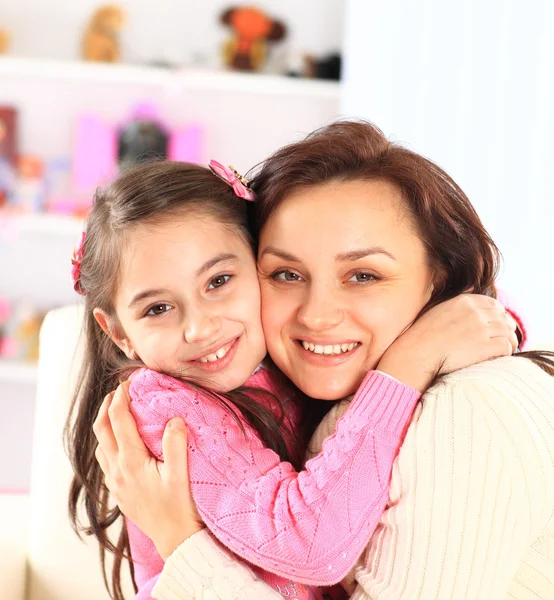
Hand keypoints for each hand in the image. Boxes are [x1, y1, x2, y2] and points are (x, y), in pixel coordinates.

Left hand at [93, 381, 204, 559]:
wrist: (176, 540)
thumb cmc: (181, 508)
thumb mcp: (181, 475)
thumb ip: (175, 444)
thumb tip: (173, 418)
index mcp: (131, 462)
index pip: (119, 420)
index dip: (120, 397)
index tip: (129, 382)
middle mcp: (117, 470)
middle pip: (101, 429)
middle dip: (107, 405)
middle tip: (120, 390)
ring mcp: (115, 482)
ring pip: (100, 445)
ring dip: (105, 423)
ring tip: (118, 410)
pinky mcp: (118, 491)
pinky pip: (104, 460)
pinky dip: (107, 442)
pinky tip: (120, 442)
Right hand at [377, 294, 517, 392]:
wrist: (417, 354)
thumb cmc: (422, 335)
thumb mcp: (437, 308)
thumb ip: (456, 301)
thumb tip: (472, 286)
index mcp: (465, 302)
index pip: (493, 304)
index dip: (498, 316)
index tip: (495, 325)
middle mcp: (476, 313)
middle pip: (504, 318)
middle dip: (506, 329)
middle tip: (503, 339)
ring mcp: (482, 329)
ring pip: (508, 333)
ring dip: (509, 342)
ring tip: (504, 350)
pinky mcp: (486, 346)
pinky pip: (506, 346)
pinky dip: (506, 352)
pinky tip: (500, 357)